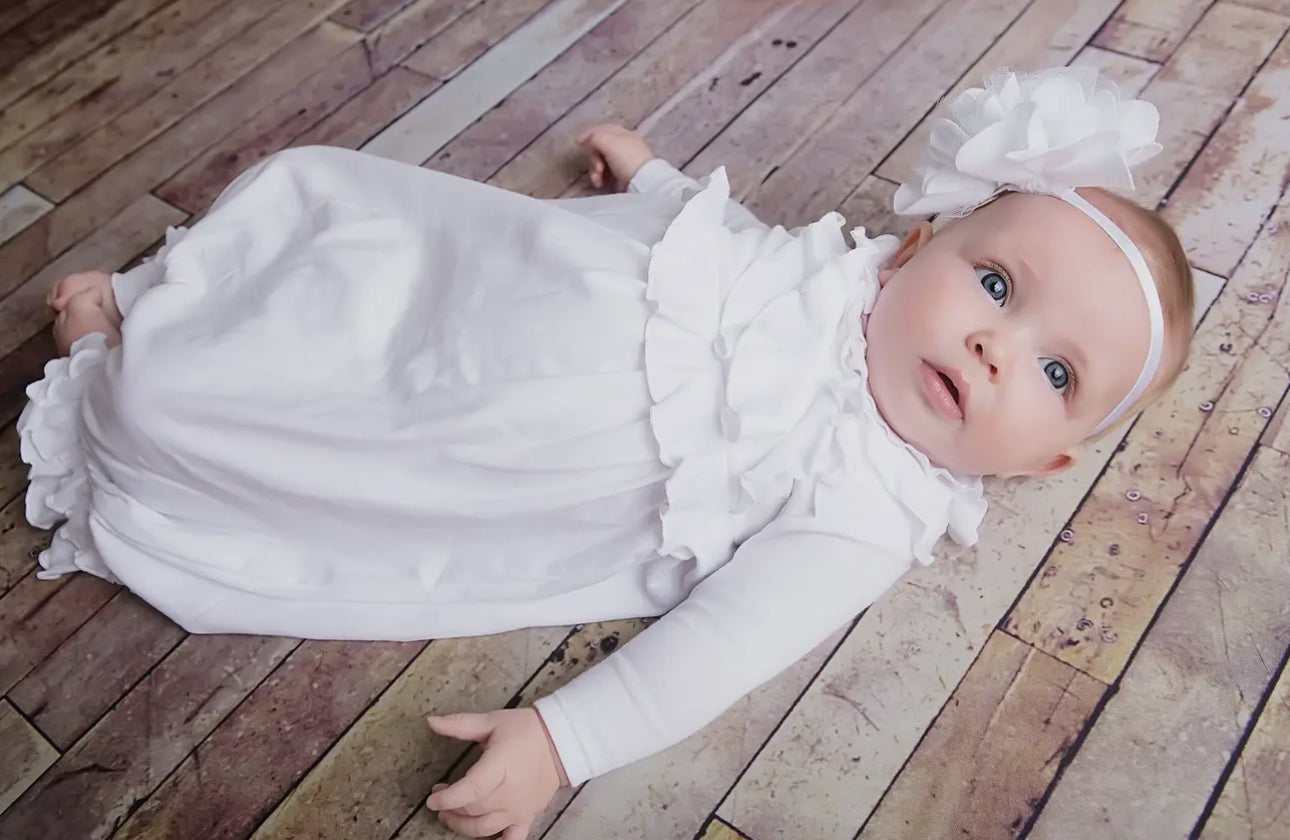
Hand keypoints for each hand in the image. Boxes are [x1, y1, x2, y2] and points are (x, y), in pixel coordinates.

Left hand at [425, 708, 568, 838]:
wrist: (561, 740)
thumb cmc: (525, 730)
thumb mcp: (491, 721)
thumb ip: (459, 724)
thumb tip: (431, 722)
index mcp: (499, 767)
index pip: (470, 790)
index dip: (447, 798)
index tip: (432, 798)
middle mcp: (509, 792)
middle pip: (473, 810)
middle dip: (450, 807)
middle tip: (441, 796)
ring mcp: (519, 808)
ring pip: (485, 828)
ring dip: (463, 826)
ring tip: (452, 816)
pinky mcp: (528, 816)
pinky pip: (512, 839)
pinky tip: (486, 837)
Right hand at [576, 123, 653, 191]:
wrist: (642, 182)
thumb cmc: (626, 159)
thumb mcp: (608, 142)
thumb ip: (595, 137)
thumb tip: (587, 141)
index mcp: (622, 134)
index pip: (602, 129)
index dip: (589, 134)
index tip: (578, 143)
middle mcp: (622, 145)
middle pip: (599, 147)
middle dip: (593, 157)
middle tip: (597, 167)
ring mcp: (622, 161)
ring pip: (600, 161)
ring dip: (595, 170)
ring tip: (598, 179)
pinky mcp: (621, 175)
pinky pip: (605, 173)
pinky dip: (600, 177)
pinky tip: (600, 183)